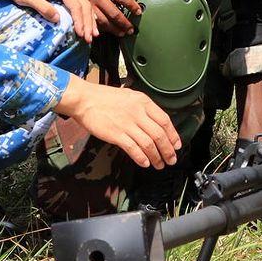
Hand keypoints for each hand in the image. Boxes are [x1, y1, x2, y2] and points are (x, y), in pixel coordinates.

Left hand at [10, 0, 99, 43]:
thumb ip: (43, 7)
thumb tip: (57, 19)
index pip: (75, 4)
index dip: (79, 20)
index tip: (80, 33)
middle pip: (84, 4)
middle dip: (88, 22)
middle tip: (89, 38)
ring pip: (85, 3)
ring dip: (90, 19)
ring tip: (94, 34)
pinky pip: (81, 2)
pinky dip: (88, 13)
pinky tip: (93, 22)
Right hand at [53, 76, 181, 169]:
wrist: (85, 100)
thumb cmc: (105, 98)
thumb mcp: (130, 96)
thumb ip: (144, 108)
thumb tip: (156, 123)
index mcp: (143, 102)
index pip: (165, 121)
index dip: (173, 135)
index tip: (176, 145)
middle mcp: (138, 113)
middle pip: (159, 135)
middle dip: (168, 150)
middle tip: (171, 159)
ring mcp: (127, 124)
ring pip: (148, 144)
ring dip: (156, 157)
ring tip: (159, 164)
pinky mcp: (116, 134)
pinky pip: (133, 149)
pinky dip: (141, 158)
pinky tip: (145, 163)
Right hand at [74, 0, 143, 33]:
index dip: (131, 5)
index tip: (139, 12)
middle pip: (114, 12)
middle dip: (124, 23)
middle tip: (131, 30)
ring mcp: (87, 2)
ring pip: (102, 20)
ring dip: (113, 29)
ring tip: (120, 34)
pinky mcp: (79, 7)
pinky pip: (90, 20)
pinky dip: (97, 28)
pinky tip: (102, 33)